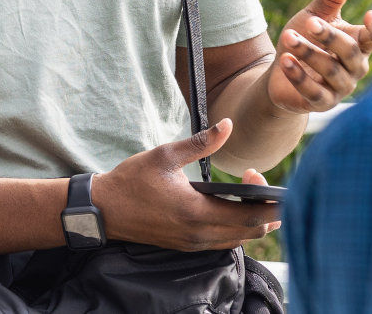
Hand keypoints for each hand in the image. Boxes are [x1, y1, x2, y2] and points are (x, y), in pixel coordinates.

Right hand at [91, 119, 281, 250]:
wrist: (105, 209)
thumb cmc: (132, 180)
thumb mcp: (165, 155)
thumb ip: (201, 143)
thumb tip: (228, 125)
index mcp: (196, 211)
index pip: (249, 215)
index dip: (267, 201)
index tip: (260, 176)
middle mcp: (199, 234)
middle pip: (250, 231)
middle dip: (266, 211)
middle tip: (259, 182)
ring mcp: (194, 243)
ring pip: (238, 240)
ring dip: (253, 222)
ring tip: (254, 197)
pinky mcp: (187, 246)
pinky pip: (223, 243)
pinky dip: (237, 229)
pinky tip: (234, 212)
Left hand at [268, 0, 371, 114]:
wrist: (280, 73)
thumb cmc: (305, 40)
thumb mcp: (314, 16)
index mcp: (358, 45)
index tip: (371, 14)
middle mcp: (355, 68)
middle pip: (349, 52)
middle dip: (329, 36)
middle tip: (310, 21)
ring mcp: (340, 88)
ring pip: (330, 70)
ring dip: (308, 52)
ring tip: (287, 36)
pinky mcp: (322, 103)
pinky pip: (313, 92)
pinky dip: (299, 76)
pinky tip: (285, 60)